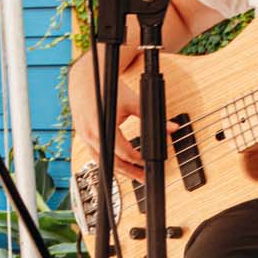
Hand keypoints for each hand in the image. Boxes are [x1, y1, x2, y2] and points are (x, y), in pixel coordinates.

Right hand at [68, 53, 140, 178]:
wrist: (86, 79)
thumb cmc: (109, 89)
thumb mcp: (132, 102)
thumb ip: (152, 117)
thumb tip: (173, 127)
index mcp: (102, 127)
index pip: (123, 152)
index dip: (138, 160)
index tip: (149, 163)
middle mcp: (90, 135)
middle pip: (112, 162)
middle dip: (130, 171)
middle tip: (144, 178)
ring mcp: (85, 138)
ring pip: (102, 162)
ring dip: (119, 170)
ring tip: (135, 175)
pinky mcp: (84, 137)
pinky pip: (96, 155)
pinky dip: (109, 161)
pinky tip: (120, 165)